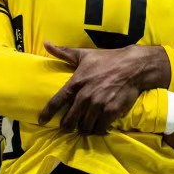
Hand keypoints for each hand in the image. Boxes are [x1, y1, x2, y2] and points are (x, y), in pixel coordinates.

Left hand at [38, 42, 168, 134]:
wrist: (133, 66)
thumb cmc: (107, 59)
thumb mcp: (84, 54)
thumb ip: (63, 52)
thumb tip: (46, 43)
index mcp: (76, 82)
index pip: (57, 101)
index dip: (47, 113)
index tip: (41, 121)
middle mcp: (85, 95)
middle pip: (69, 120)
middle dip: (66, 126)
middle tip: (67, 127)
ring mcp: (98, 104)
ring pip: (84, 126)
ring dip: (83, 129)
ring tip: (84, 127)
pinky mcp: (111, 111)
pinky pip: (100, 128)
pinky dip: (98, 130)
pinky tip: (98, 127)